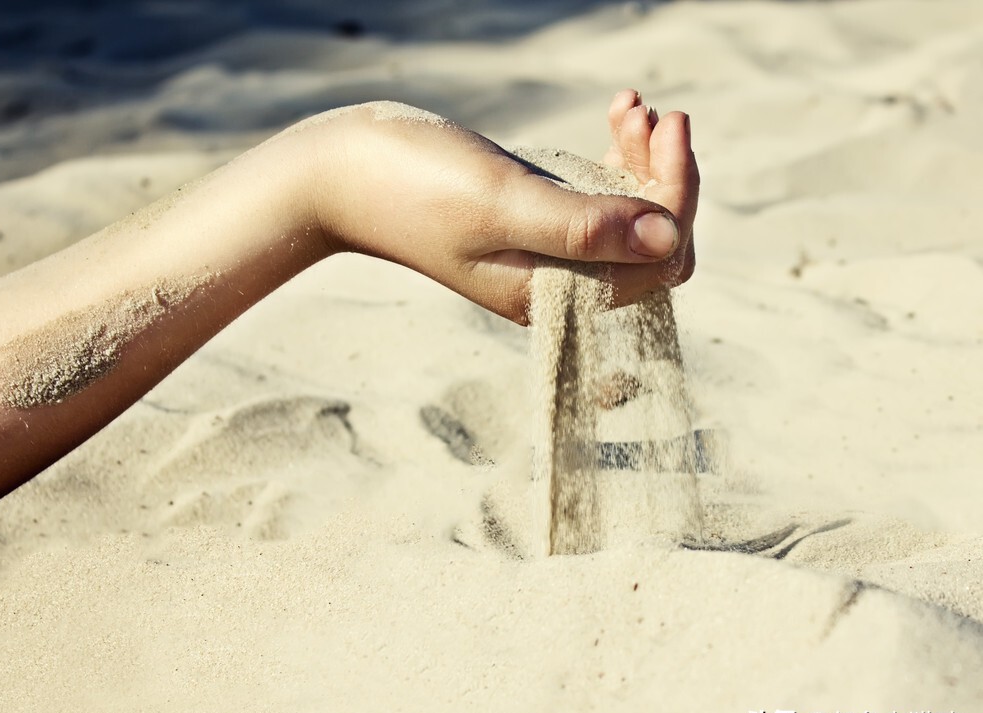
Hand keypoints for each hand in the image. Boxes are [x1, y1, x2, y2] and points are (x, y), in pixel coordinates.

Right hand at [295, 93, 698, 322]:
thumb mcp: (503, 203)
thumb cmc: (414, 186)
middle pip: (654, 243)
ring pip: (632, 216)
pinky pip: (599, 196)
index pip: (657, 262)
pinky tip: (617, 112)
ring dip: (647, 161)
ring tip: (632, 109)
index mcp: (555, 293)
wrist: (342, 174)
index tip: (667, 133)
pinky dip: (618, 155)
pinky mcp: (534, 217)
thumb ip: (585, 227)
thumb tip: (668, 237)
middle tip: (661, 116)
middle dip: (669, 179)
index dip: (678, 200)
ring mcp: (547, 249)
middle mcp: (558, 280)